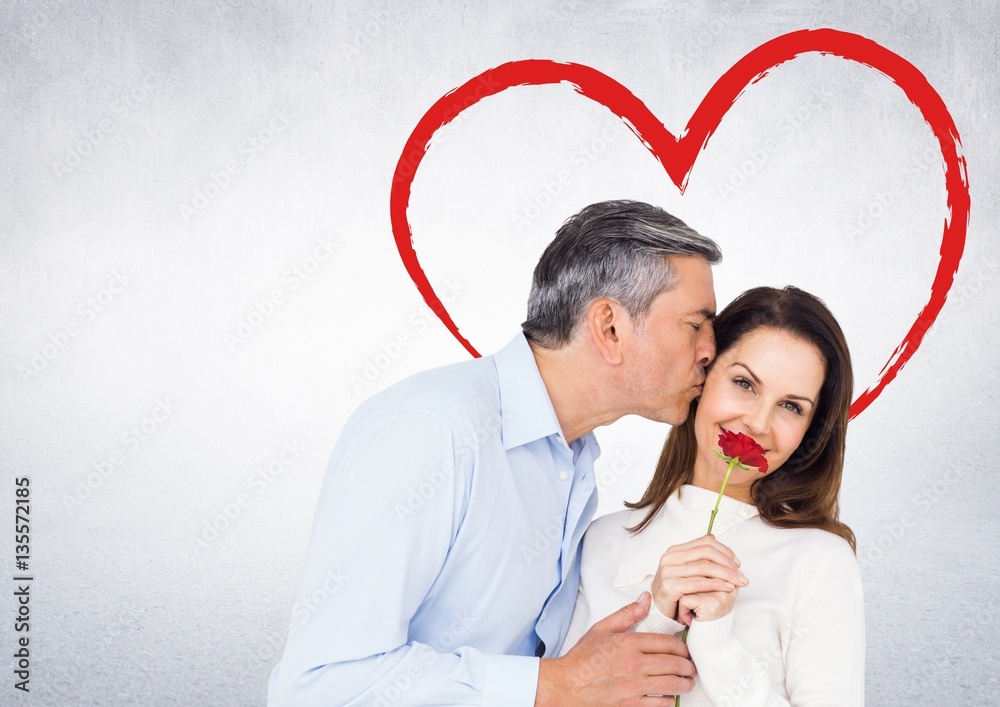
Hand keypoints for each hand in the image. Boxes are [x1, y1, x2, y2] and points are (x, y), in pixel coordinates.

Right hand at [535, 592, 695, 705]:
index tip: (685, 651)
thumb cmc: (583, 658)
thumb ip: (627, 614)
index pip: (667, 643)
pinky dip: (671, 700)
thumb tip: (645, 599)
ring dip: (685, 683)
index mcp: (629, 643)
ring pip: (671, 684)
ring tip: (687, 682)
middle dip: (688, 666)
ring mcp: (634, 686)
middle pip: (674, 664)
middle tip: (691, 667)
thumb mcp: (602, 628)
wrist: (568, 685)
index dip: (682, 647)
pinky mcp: (632, 704)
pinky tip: (671, 696)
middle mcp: (634, 664)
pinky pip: (660, 704)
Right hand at [649, 535, 746, 620]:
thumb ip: (698, 557)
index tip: (737, 563)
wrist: (658, 611)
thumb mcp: (685, 570)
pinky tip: (727, 587)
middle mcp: (670, 558)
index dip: (724, 551)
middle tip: (741, 574)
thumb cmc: (675, 591)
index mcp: (675, 551)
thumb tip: (714, 538)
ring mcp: (668, 571)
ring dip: (726, 574)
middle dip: (728, 563)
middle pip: (706, 553)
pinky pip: (698, 583)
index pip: (705, 543)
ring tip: (738, 582)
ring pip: (704, 567)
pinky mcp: (669, 586)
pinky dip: (716, 584)